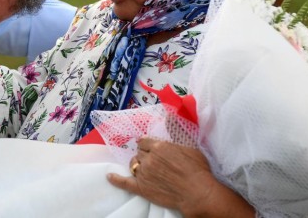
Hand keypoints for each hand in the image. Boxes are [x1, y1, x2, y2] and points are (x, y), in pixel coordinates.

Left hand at [106, 138, 253, 216]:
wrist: (197, 192)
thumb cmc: (197, 170)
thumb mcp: (189, 146)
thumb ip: (176, 131)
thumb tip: (169, 116)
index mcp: (159, 147)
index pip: (144, 142)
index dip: (146, 145)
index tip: (147, 147)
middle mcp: (149, 159)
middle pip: (139, 153)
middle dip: (144, 155)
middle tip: (152, 160)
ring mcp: (144, 173)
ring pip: (133, 164)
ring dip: (136, 164)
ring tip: (142, 167)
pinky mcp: (142, 188)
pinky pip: (124, 182)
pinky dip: (116, 179)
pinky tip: (110, 176)